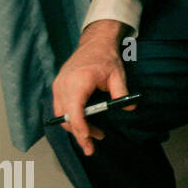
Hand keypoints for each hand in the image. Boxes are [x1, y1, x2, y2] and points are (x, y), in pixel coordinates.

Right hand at [51, 20, 134, 154]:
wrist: (94, 43)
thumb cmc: (106, 58)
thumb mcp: (118, 75)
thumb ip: (122, 93)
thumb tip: (129, 108)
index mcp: (78, 81)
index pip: (74, 110)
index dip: (80, 127)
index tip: (87, 140)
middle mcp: (63, 85)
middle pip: (66, 117)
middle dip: (79, 133)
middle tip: (94, 144)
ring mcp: (58, 86)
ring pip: (62, 115)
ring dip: (77, 127)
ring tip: (96, 134)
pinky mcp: (58, 88)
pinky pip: (61, 108)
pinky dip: (72, 118)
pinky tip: (87, 123)